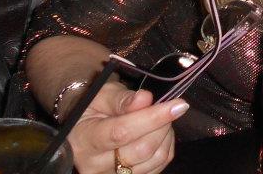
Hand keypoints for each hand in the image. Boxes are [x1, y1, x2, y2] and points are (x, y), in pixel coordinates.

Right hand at [65, 81, 188, 173]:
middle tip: (166, 107)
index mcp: (86, 140)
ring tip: (160, 119)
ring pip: (154, 160)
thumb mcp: (102, 95)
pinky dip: (166, 146)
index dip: (152, 118)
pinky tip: (158, 133)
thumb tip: (145, 99)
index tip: (177, 105)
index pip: (122, 132)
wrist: (85, 128)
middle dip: (162, 125)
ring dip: (166, 135)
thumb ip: (122, 99)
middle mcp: (95, 165)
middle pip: (142, 150)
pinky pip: (158, 166)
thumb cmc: (94, 108)